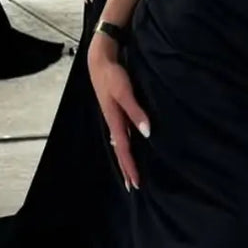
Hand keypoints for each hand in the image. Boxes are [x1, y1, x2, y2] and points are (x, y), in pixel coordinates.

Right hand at [88, 35, 149, 190]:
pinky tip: (126, 147)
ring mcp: (113, 117)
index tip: (136, 183)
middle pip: (120, 151)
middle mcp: (113, 123)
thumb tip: (147, 133)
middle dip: (126, 169)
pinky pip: (120, 135)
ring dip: (125, 159)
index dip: (130, 167)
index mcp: (114, 121)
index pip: (124, 150)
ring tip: (130, 173)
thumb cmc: (112, 76)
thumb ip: (136, 111)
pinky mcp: (115, 112)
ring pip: (119, 144)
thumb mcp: (124, 92)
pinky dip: (124, 146)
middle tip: (133, 187)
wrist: (99, 61)